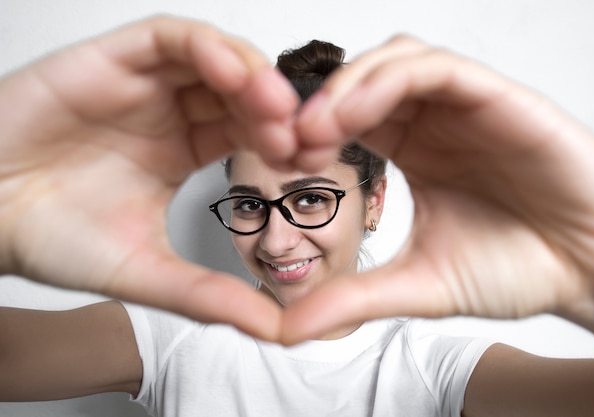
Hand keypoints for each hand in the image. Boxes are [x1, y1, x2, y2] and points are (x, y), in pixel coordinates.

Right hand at [0, 16, 300, 340]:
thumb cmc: (52, 237)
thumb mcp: (148, 271)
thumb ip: (210, 295)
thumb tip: (275, 328)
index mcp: (183, 153)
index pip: (250, 134)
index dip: (284, 144)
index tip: (310, 166)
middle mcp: (170, 114)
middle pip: (242, 94)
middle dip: (278, 111)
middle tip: (301, 137)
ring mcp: (145, 84)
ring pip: (216, 60)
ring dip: (253, 76)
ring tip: (277, 108)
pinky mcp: (114, 59)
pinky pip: (172, 39)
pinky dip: (209, 48)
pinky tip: (234, 73)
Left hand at [286, 36, 593, 348]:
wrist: (592, 275)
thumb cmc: (518, 269)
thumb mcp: (418, 284)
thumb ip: (355, 296)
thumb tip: (289, 327)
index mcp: (414, 152)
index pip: (348, 119)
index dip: (307, 131)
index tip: (275, 159)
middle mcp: (437, 123)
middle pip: (363, 81)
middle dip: (317, 103)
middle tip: (282, 138)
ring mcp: (468, 107)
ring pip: (395, 62)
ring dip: (347, 86)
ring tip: (314, 128)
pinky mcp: (501, 99)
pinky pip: (439, 70)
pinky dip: (392, 80)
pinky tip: (356, 114)